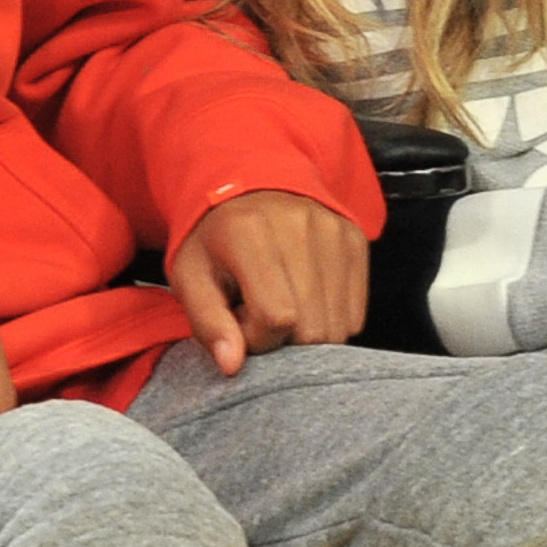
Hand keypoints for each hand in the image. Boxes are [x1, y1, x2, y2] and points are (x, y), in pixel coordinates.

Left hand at [169, 191, 366, 375]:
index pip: (275, 318)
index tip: (238, 320)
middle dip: (283, 339)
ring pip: (337, 326)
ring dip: (306, 331)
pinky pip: (354, 313)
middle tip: (258, 313)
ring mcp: (333, 232)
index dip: (255, 337)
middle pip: (312, 329)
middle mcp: (299, 227)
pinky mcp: (355, 240)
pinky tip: (303, 297)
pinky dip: (328, 319)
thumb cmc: (215, 237)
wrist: (250, 181)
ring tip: (280, 302)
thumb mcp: (191, 276)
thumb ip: (208, 323)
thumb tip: (232, 365)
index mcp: (249, 232)